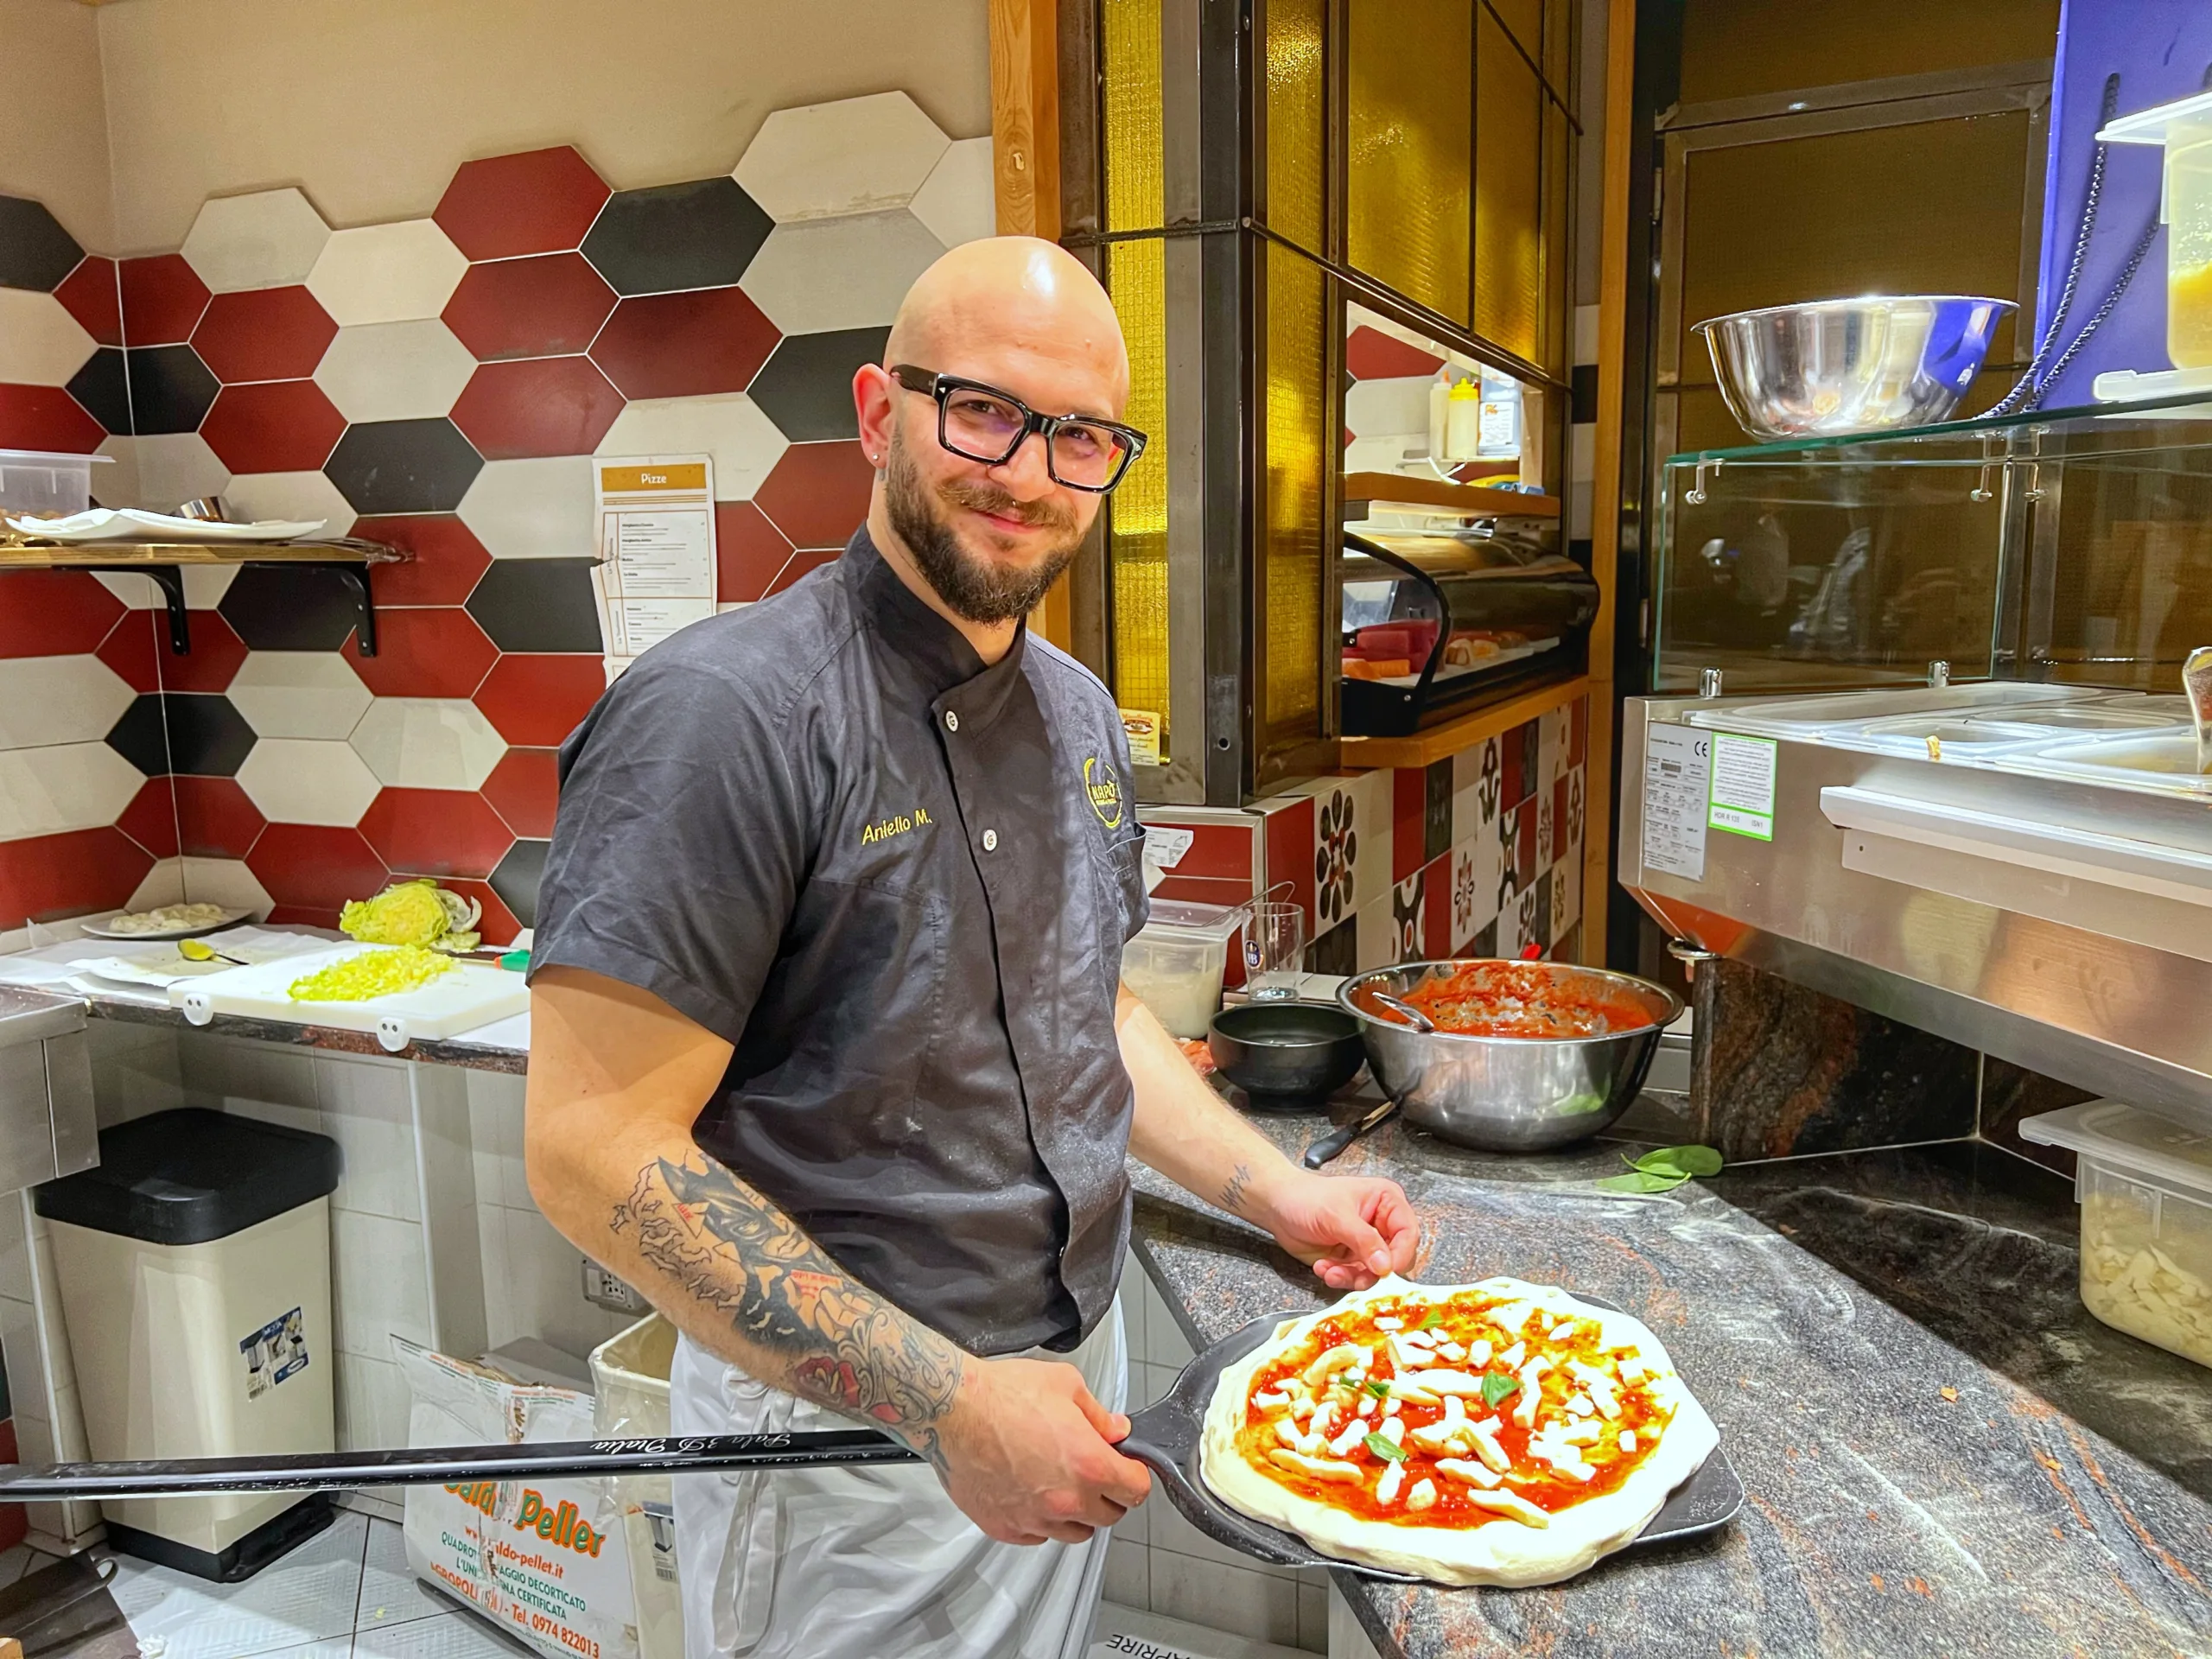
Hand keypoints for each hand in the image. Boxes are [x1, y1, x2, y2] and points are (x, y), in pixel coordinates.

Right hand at [934, 1355, 1151, 1544]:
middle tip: (1094, 1472)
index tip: (1127, 1468)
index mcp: (1089, 1465)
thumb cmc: (1003, 1395)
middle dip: (1109, 1495)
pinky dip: (1041, 1521)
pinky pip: (1037, 1536)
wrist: (954, 1410)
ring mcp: (1035, 1519)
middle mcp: (1066, 1500)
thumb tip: (1116, 1429)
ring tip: (1061, 1484)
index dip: (1135, 1475)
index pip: (1136, 1490)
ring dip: (1077, 1513)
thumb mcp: (1066, 1385)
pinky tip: (1031, 1492)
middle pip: (1109, 1517)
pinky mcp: (1005, 1528)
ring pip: (1075, 1533)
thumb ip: (1099, 1414)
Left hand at [1253, 1169, 1419, 1290]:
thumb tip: (1386, 1265)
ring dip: (1352, 1277)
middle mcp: (1383, 1224)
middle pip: (1395, 1258)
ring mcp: (1368, 1244)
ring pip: (1375, 1274)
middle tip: (1354, 1276)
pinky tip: (1323, 1267)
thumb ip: (1364, 1240)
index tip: (1385, 1271)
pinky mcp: (1353, 1260)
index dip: (1400, 1255)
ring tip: (1329, 1271)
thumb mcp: (1337, 1216)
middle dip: (1372, 1271)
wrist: (1278, 1208)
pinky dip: (1341, 1278)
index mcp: (1387, 1202)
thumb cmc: (1307, 1199)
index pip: (1408, 1233)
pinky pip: (1357, 1278)